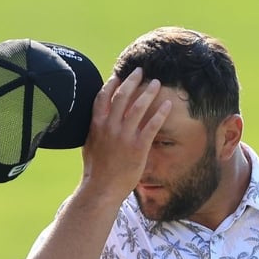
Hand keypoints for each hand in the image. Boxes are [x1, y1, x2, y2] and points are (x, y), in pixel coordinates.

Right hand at [80, 67, 170, 197]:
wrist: (102, 188)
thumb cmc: (96, 169)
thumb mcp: (90, 144)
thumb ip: (96, 129)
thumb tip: (98, 120)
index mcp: (96, 124)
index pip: (103, 97)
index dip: (112, 84)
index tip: (119, 75)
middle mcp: (110, 126)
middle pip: (122, 96)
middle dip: (132, 81)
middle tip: (141, 71)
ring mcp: (124, 136)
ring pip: (138, 107)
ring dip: (149, 92)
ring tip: (157, 83)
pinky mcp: (138, 146)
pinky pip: (152, 125)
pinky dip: (160, 113)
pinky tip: (168, 104)